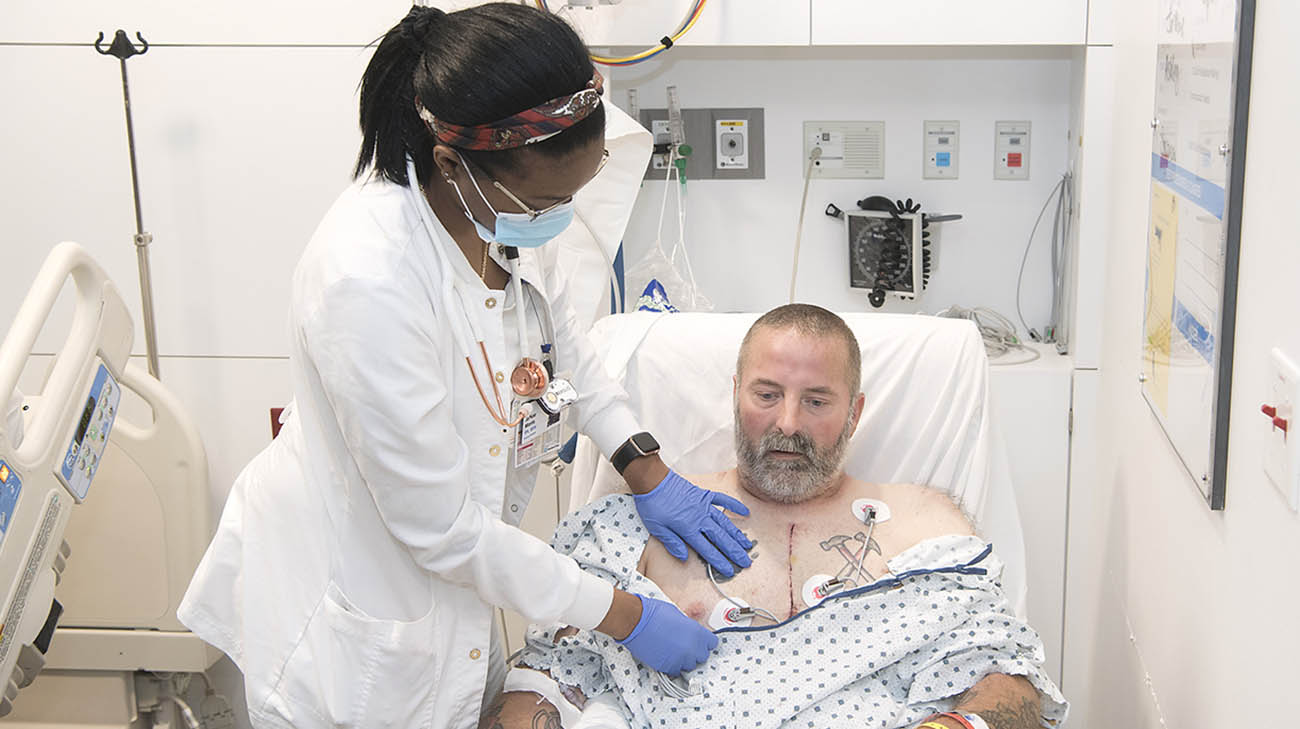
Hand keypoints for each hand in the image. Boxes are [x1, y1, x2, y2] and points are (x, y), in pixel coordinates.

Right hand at [617, 595, 717, 675]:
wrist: (635, 622)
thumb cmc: (654, 613)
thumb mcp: (678, 615)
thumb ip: (689, 627)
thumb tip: (690, 633)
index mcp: (697, 633)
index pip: (712, 644)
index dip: (705, 642)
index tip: (699, 641)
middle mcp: (692, 649)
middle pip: (702, 656)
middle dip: (695, 651)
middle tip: (684, 645)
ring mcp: (680, 660)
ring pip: (689, 665)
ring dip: (684, 659)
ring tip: (673, 650)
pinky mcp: (667, 667)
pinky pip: (675, 670)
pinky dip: (672, 665)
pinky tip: (666, 655)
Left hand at [633, 470, 752, 576]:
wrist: (653, 480)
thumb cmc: (652, 505)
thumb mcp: (656, 528)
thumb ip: (672, 543)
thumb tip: (683, 557)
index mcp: (687, 528)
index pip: (706, 549)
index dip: (719, 561)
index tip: (729, 570)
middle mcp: (699, 518)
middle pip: (720, 538)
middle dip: (734, 551)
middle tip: (746, 562)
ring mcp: (704, 505)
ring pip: (724, 523)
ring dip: (736, 534)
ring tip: (747, 545)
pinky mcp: (704, 495)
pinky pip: (722, 500)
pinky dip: (734, 506)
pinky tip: (744, 512)